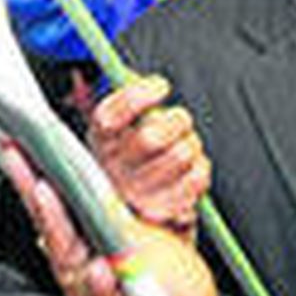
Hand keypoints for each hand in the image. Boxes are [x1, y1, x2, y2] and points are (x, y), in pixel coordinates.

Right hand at [88, 72, 208, 233]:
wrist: (132, 215)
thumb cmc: (127, 160)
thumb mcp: (110, 130)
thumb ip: (106, 101)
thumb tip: (95, 80)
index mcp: (98, 142)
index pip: (110, 115)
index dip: (140, 94)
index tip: (161, 85)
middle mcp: (112, 170)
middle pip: (151, 138)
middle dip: (176, 121)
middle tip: (180, 119)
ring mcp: (137, 194)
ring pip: (180, 155)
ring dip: (191, 144)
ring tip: (186, 144)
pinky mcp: (164, 209)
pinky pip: (196, 178)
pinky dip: (200, 167)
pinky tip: (191, 168)